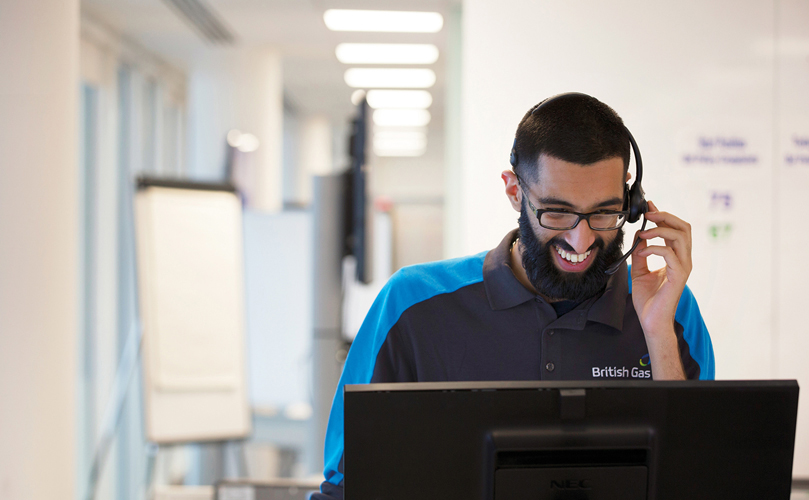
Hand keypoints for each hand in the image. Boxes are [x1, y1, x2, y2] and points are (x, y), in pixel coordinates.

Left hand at [630, 200, 691, 378]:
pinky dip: (655, 247)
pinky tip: (643, 250)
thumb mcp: (639, 270)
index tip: (649, 205)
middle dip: (665, 216)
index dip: (663, 215)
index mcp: (676, 257)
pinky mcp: (679, 276)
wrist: (651, 321)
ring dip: (659, 230)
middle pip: (684, 227)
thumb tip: (638, 236)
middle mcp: (683, 260)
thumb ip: (640, 253)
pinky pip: (670, 254)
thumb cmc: (648, 299)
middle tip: (647, 214)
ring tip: (642, 233)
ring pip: (680, 236)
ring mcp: (683, 267)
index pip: (675, 229)